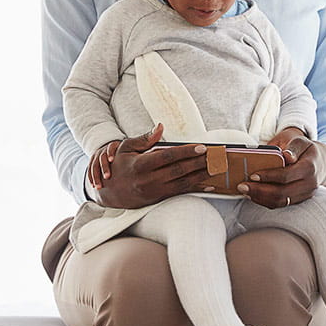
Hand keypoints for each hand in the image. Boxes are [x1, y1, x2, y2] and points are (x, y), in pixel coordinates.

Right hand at [87, 125, 209, 209]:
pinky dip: (196, 188)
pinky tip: (208, 184)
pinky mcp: (159, 199)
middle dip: (200, 163)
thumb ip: (145, 138)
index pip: (168, 156)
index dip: (187, 152)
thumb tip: (160, 127)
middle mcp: (148, 180)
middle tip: (216, 156)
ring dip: (202, 175)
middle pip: (179, 170)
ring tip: (216, 168)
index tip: (202, 147)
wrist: (109, 192)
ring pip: (183, 183)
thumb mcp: (126, 148)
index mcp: (140, 165)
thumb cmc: (119, 165)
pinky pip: (181, 193)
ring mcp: (154, 192)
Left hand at [237, 126, 319, 208]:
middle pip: (283, 193)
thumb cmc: (303, 149)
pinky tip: (254, 195)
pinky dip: (266, 201)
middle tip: (242, 186)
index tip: (253, 175)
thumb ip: (292, 146)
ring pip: (281, 202)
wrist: (319, 161)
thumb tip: (286, 156)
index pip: (287, 175)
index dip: (268, 176)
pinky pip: (282, 204)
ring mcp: (305, 194)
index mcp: (309, 166)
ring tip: (246, 191)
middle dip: (260, 191)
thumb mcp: (299, 140)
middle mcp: (310, 183)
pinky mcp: (300, 200)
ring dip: (261, 198)